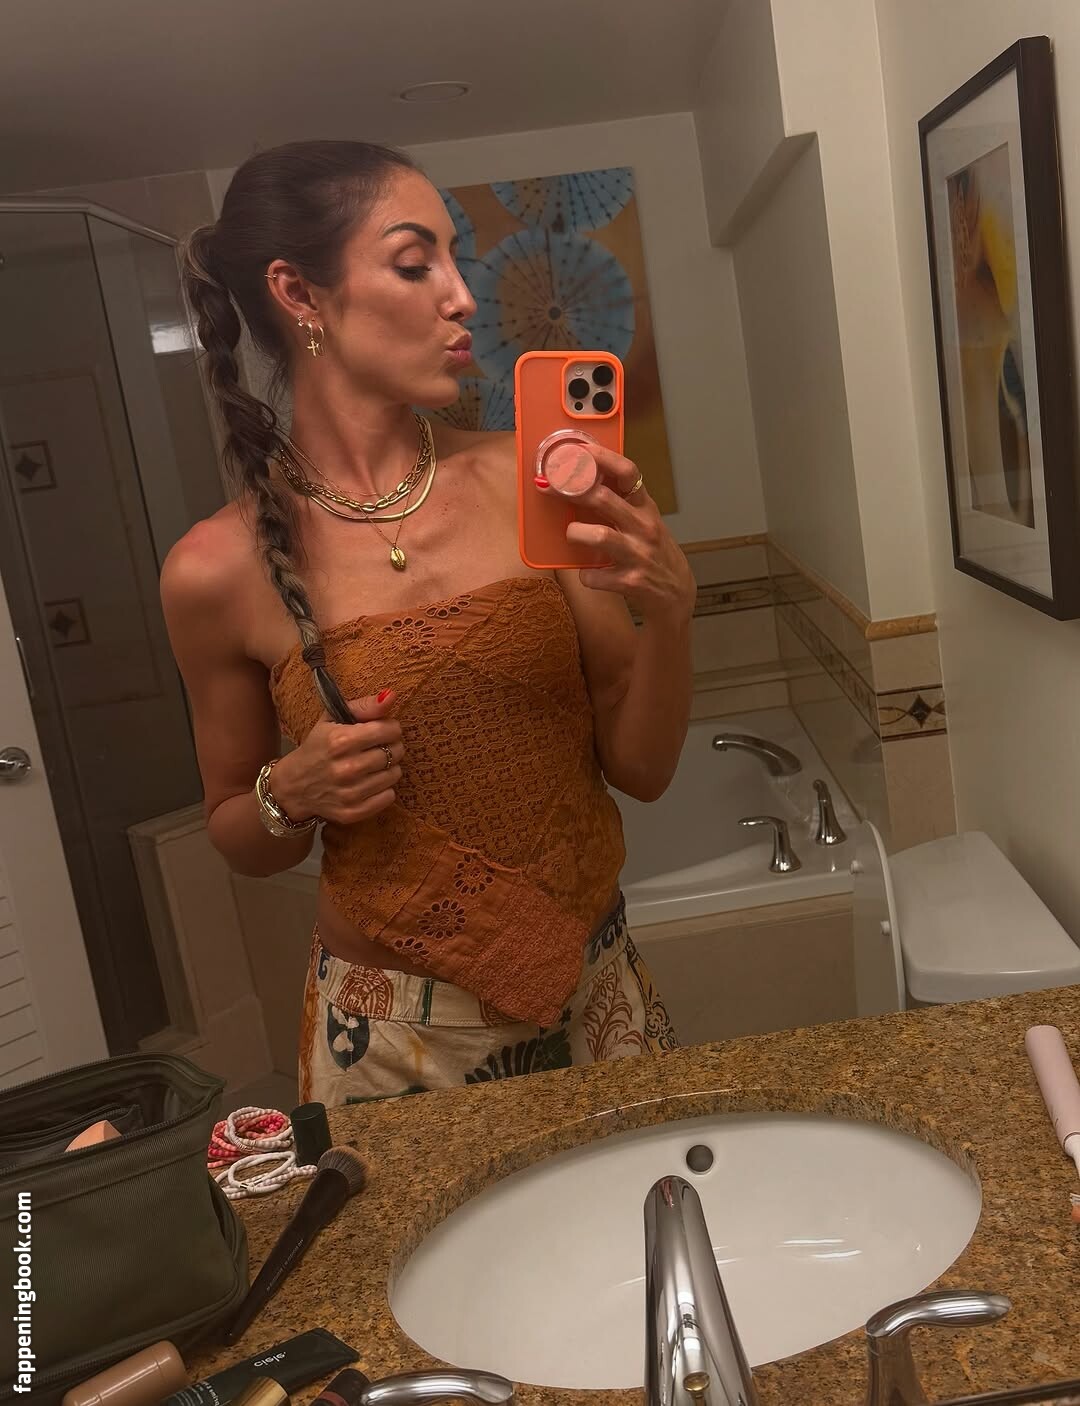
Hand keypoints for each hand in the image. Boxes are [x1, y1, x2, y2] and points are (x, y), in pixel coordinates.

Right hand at [270, 689, 403, 824]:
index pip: (388, 730)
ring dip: (389, 768)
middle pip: (394, 752)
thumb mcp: (332, 720)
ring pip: (394, 774)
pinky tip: (370, 783)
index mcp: (340, 741)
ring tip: (373, 765)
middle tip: (379, 747)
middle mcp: (346, 768)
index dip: (391, 727)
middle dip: (392, 746)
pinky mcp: (352, 812)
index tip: (383, 730)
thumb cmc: (317, 747)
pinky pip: (388, 797)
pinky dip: (384, 789)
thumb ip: (364, 706)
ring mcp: (350, 793)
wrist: (293, 786)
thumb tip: (391, 696)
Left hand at [558, 445, 695, 621]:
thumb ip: (622, 505)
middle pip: (603, 498)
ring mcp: (638, 555)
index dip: (603, 458)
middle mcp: (644, 527)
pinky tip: (589, 574)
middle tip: (553, 488)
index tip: (580, 450)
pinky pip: (594, 576)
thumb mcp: (646, 523)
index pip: (628, 473)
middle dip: (572, 491)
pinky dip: (586, 575)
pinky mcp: (630, 582)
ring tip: (573, 535)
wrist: (676, 596)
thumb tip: (585, 482)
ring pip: (598, 536)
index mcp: (646, 509)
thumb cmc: (655, 554)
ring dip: (576, 534)